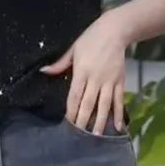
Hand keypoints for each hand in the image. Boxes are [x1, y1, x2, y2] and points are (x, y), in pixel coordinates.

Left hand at [41, 12, 127, 134]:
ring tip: (96, 135)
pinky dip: (119, 114)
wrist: (115, 29)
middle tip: (80, 135)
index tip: (68, 123)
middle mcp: (96, 78)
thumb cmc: (91, 38)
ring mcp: (109, 81)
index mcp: (82, 71)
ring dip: (100, 121)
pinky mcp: (120, 81)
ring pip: (104, 104)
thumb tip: (44, 71)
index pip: (75, 95)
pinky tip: (117, 127)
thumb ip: (60, 64)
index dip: (71, 110)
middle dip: (83, 120)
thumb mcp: (73, 48)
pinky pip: (119, 100)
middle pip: (88, 103)